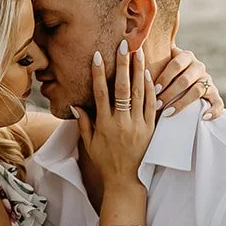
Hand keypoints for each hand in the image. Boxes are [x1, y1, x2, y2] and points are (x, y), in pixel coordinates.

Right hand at [73, 42, 156, 187]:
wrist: (126, 180)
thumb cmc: (106, 161)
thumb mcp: (90, 144)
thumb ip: (83, 123)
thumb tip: (75, 104)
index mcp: (104, 125)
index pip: (101, 93)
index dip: (98, 73)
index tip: (98, 55)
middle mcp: (121, 123)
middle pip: (122, 88)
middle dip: (122, 65)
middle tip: (123, 45)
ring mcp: (138, 125)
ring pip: (139, 92)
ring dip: (138, 70)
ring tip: (138, 52)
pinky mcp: (150, 128)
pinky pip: (151, 104)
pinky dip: (150, 88)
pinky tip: (148, 74)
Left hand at [155, 50, 223, 121]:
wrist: (183, 84)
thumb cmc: (165, 76)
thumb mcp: (160, 65)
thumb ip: (150, 60)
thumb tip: (130, 51)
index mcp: (186, 56)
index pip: (177, 63)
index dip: (165, 76)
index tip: (153, 88)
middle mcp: (199, 67)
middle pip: (186, 79)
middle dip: (170, 93)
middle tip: (156, 104)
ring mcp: (208, 81)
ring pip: (197, 91)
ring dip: (182, 103)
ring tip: (168, 113)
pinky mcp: (215, 96)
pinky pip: (218, 103)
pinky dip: (213, 111)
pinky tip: (203, 117)